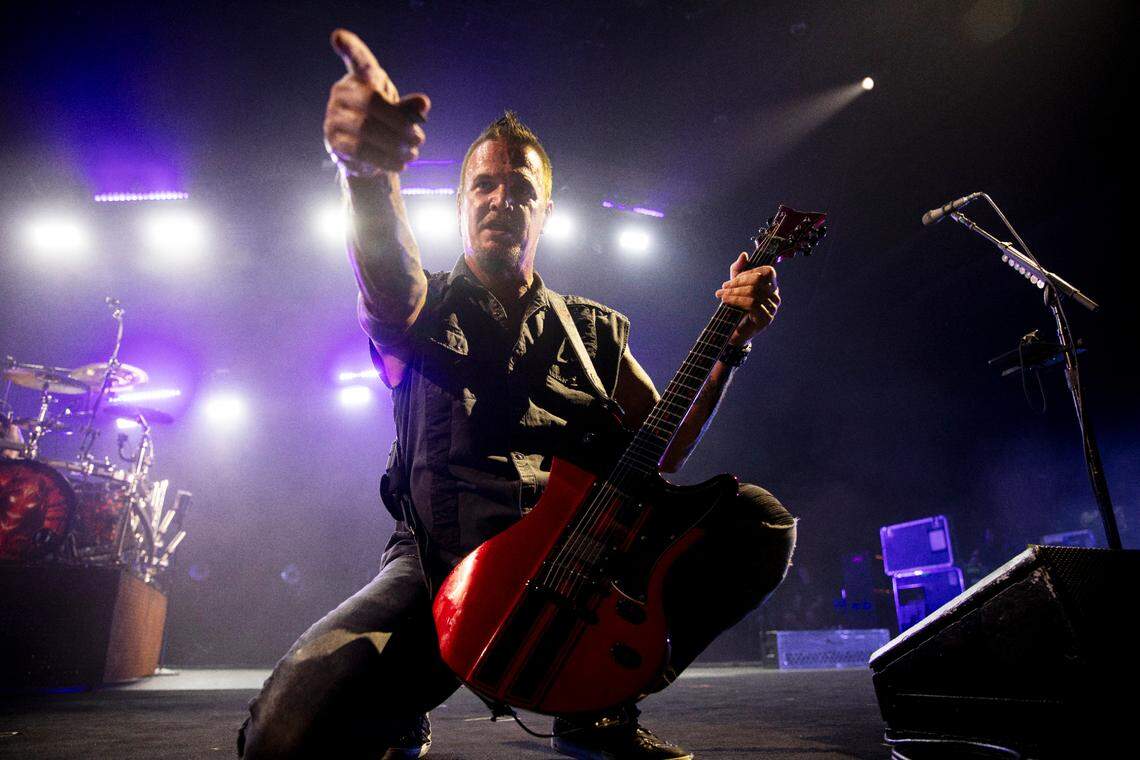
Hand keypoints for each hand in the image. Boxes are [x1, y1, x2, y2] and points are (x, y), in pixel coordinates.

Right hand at [323, 29, 430, 176]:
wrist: (365, 155)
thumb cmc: (384, 124)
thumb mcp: (400, 112)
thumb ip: (410, 107)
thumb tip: (424, 102)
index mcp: (360, 78)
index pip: (356, 59)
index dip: (349, 47)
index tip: (338, 36)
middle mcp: (342, 93)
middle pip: (372, 102)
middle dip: (400, 123)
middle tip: (420, 139)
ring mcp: (334, 116)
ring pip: (366, 129)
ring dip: (395, 144)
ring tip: (413, 153)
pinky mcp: (334, 141)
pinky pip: (360, 150)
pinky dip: (384, 158)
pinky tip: (400, 164)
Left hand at [714, 252, 779, 343]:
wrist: (732, 331)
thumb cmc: (736, 306)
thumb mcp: (735, 285)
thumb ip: (738, 269)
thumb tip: (744, 255)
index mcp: (771, 286)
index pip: (768, 271)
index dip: (750, 272)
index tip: (734, 279)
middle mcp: (775, 297)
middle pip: (758, 281)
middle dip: (737, 282)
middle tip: (724, 287)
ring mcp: (772, 308)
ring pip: (754, 292)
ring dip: (734, 292)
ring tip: (722, 295)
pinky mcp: (766, 319)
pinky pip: (752, 304)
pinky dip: (736, 300)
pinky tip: (727, 302)